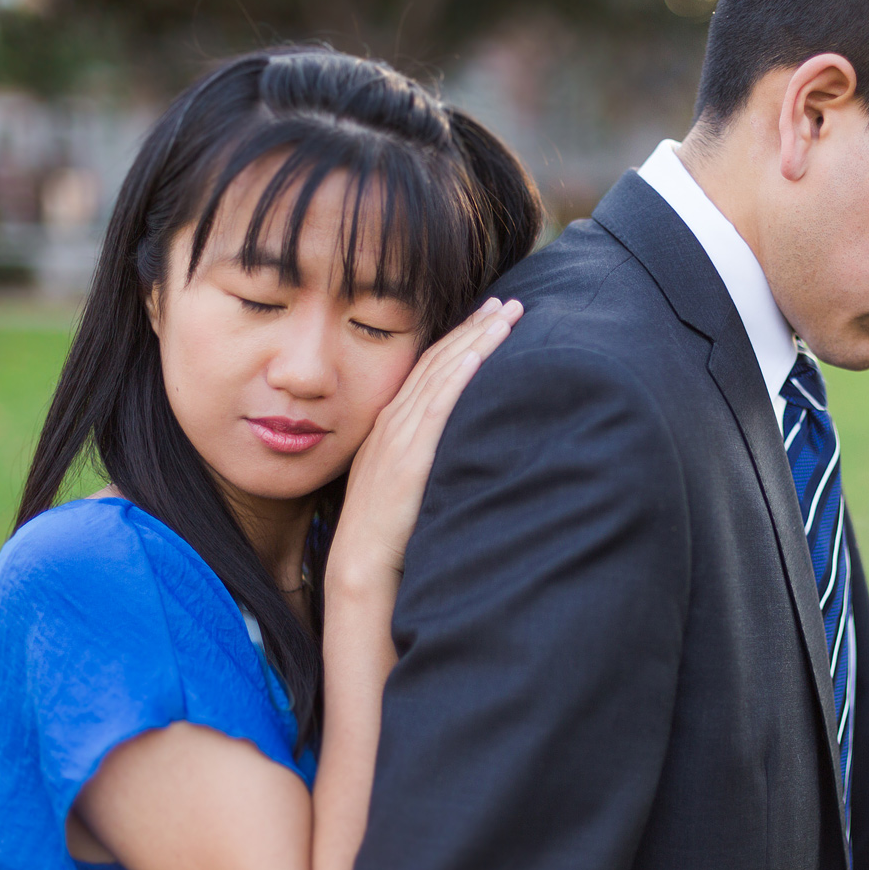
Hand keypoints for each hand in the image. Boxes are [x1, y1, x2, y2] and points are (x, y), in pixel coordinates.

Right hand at [326, 298, 522, 599]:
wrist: (360, 565)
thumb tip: (458, 445)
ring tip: (506, 318)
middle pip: (438, 363)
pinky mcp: (408, 458)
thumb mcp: (405, 482)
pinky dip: (456, 378)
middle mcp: (393, 423)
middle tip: (508, 304)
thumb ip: (425, 456)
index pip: (430, 370)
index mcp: (391, 426)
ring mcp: (399, 438)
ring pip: (441, 376)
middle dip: (474, 329)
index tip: (489, 317)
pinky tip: (478, 356)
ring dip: (474, 343)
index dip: (460, 340)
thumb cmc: (388, 533)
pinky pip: (436, 409)